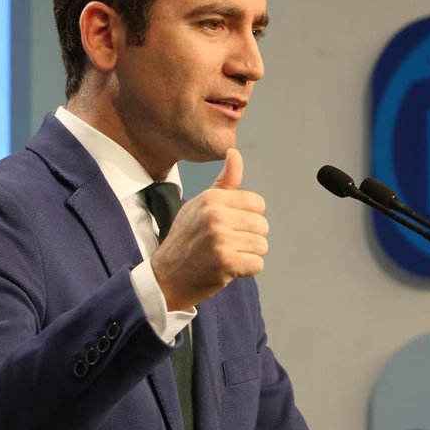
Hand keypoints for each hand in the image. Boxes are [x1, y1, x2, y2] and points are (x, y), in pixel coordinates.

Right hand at [150, 148, 268, 310]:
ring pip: (261, 246)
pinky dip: (246, 271)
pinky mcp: (226, 262)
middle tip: (224, 245)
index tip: (228, 227)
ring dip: (247, 255)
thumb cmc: (187, 239)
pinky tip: (226, 269)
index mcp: (212, 198)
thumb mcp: (201, 205)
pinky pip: (257, 264)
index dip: (247, 218)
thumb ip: (224, 182)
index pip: (257, 203)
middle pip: (262, 225)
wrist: (167, 277)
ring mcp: (220, 238)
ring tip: (224, 256)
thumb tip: (235, 152)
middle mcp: (215, 215)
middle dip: (248, 238)